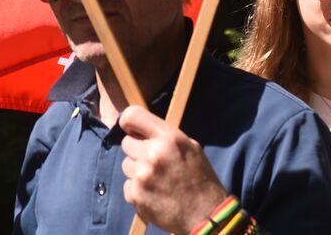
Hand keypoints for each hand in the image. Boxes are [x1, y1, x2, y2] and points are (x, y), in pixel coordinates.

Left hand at [119, 106, 230, 232]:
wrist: (205, 213)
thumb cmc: (200, 178)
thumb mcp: (190, 147)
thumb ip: (166, 136)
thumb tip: (142, 130)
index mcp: (169, 138)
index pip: (133, 116)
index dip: (128, 121)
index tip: (130, 128)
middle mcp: (153, 154)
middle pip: (127, 143)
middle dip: (137, 150)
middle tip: (153, 161)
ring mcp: (142, 176)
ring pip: (126, 165)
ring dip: (137, 170)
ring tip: (156, 179)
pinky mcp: (135, 195)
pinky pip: (127, 185)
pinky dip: (137, 189)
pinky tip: (154, 192)